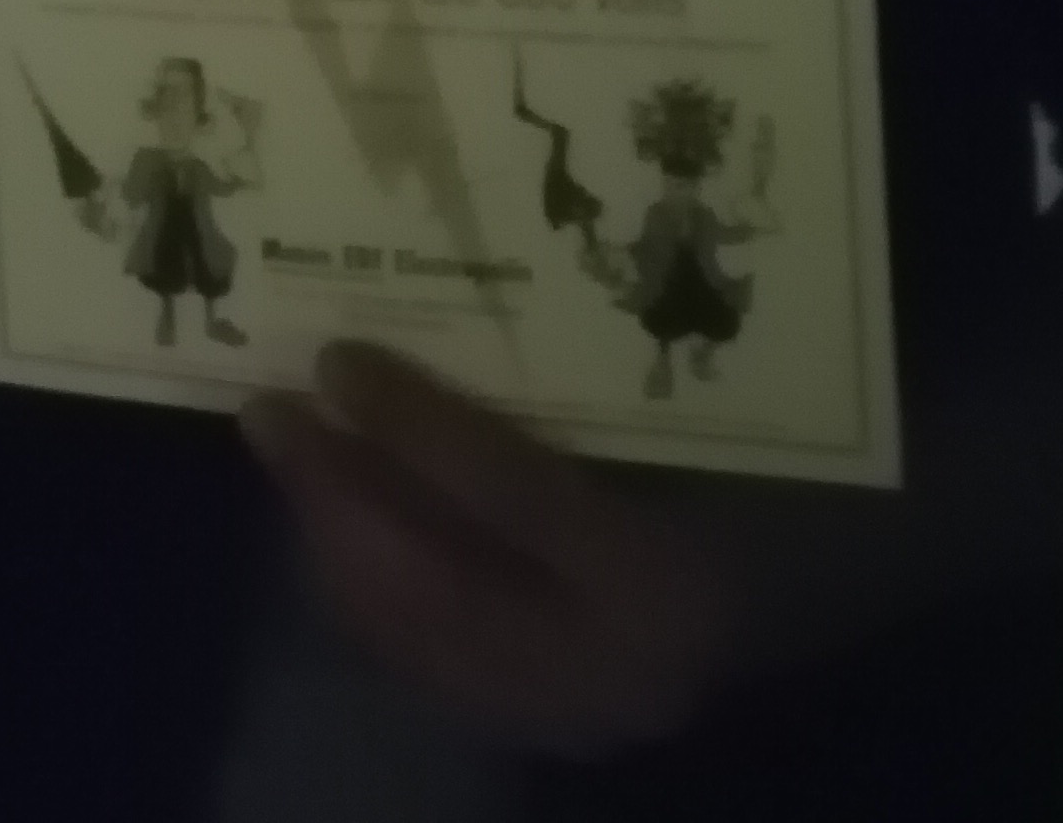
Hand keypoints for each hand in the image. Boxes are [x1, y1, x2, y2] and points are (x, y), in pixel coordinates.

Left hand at [242, 343, 745, 758]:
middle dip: (340, 496)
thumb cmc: (763, 488)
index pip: (520, 504)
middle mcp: (618, 673)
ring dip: (337, 542)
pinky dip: (368, 589)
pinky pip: (424, 661)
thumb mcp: (685, 428)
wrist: (791, 592)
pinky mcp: (539, 726)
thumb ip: (584, 394)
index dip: (417, 428)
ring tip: (290, 451)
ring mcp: (574, 716)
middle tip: (271, 409)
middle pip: (442, 583)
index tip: (338, 359)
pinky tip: (336, 524)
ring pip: (416, 632)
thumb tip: (426, 336)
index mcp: (672, 581)